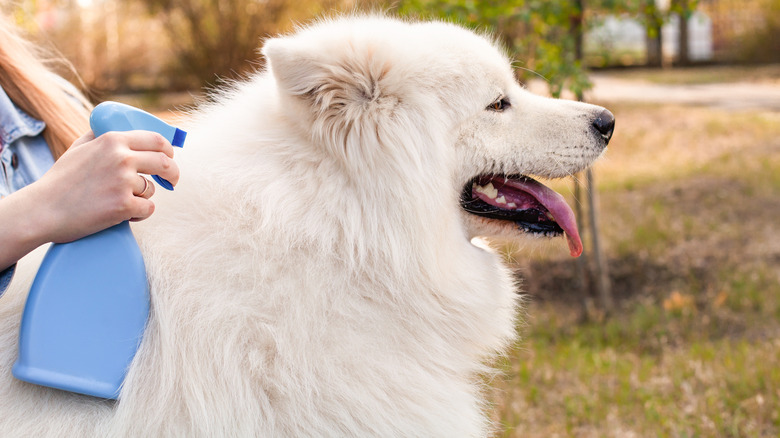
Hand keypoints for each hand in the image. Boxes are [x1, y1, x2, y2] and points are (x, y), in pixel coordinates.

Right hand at [24, 130, 179, 243]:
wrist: (42, 209)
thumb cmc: (60, 180)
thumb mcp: (78, 148)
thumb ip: (100, 135)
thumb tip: (116, 127)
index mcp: (113, 140)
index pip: (156, 140)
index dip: (169, 151)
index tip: (170, 159)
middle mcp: (122, 158)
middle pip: (165, 163)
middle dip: (172, 174)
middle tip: (171, 182)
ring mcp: (124, 182)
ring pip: (152, 189)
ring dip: (143, 197)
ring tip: (121, 202)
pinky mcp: (124, 206)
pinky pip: (148, 209)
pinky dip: (139, 214)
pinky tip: (124, 214)